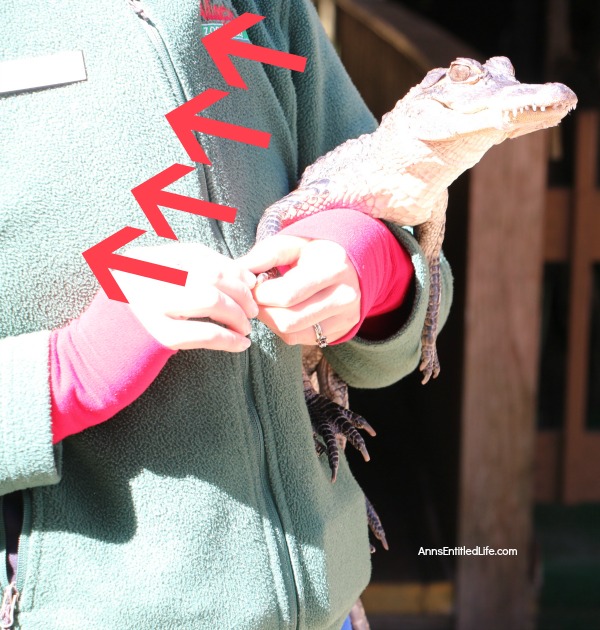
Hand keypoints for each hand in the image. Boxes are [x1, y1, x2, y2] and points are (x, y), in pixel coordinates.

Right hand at [113, 243, 257, 351]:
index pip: (196, 253)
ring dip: (238, 314)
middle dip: (240, 291)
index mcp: (141, 261)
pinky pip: (206, 333)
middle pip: (209, 274)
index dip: (229, 267)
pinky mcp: (156, 336)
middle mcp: (143, 276)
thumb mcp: (148, 291)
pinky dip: (230, 339)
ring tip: (246, 327)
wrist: (90, 363)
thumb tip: (243, 277)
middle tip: (252, 308)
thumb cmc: (130, 328)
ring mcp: (148, 304)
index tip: (249, 282)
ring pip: (211, 300)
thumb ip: (184, 279)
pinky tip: (242, 344)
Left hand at [238, 235, 360, 345]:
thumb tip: (236, 270)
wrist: (353, 264)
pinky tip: (282, 311)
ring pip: (292, 333)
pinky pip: (300, 339)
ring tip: (267, 304)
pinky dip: (284, 329)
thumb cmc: (315, 252)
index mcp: (333, 268)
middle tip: (254, 298)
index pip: (286, 294)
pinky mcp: (341, 331)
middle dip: (262, 310)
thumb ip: (265, 255)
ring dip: (270, 321)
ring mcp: (345, 317)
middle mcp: (344, 296)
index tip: (251, 286)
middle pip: (288, 320)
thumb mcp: (292, 243)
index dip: (260, 293)